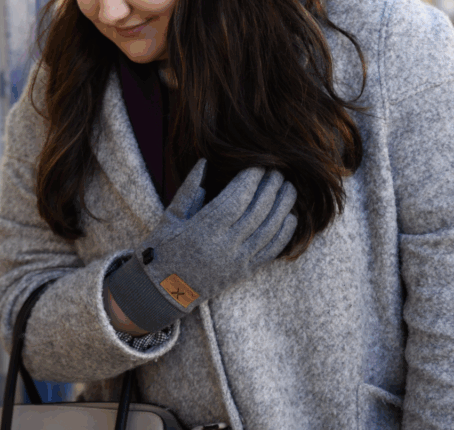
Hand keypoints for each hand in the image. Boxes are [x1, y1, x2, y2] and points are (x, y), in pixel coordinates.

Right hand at [104, 159, 297, 332]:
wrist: (164, 292)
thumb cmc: (163, 250)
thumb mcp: (170, 217)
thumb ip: (190, 189)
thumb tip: (205, 162)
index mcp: (203, 230)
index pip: (236, 199)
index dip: (250, 180)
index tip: (258, 164)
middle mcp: (224, 247)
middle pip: (257, 212)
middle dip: (270, 188)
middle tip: (277, 170)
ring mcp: (237, 261)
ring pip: (269, 230)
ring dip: (282, 206)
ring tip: (289, 188)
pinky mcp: (245, 273)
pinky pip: (271, 252)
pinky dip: (284, 234)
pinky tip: (290, 217)